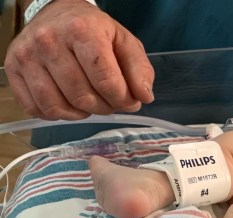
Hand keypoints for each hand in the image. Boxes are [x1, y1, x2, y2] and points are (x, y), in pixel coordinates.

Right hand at [4, 0, 154, 119]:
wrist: (57, 12)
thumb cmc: (95, 30)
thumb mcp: (125, 42)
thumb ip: (140, 70)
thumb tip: (143, 97)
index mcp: (81, 30)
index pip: (105, 80)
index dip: (122, 99)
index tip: (129, 101)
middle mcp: (49, 41)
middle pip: (82, 96)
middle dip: (104, 108)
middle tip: (111, 103)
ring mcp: (26, 55)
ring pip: (57, 106)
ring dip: (81, 114)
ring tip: (91, 104)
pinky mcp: (12, 69)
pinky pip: (36, 108)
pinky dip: (57, 114)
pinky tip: (70, 104)